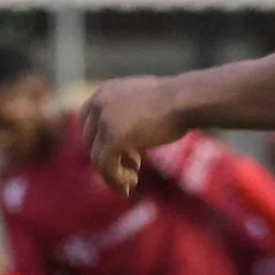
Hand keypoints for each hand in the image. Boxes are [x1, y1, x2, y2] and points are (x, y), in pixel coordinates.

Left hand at [82, 77, 185, 193]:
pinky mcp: (113, 139)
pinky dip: (115, 179)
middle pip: (90, 142)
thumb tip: (121, 142)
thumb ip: (125, 116)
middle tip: (134, 165)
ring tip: (132, 180)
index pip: (86, 122)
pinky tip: (131, 183)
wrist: (187, 100)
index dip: (99, 141)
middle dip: (110, 157)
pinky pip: (105, 167)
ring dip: (113, 173)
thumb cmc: (175, 102)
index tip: (120, 152)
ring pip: (97, 158)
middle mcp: (99, 104)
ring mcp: (104, 122)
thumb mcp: (142, 102)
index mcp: (104, 92)